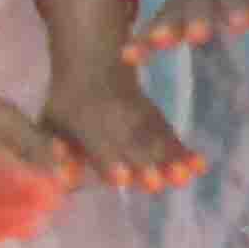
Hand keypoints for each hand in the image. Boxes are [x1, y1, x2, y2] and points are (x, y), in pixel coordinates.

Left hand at [39, 57, 202, 190]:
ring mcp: (136, 116)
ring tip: (183, 178)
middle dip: (143, 165)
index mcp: (82, 121)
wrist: (93, 62)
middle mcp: (112, 118)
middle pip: (130, 144)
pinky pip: (169, 134)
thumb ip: (54, 154)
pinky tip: (199, 166)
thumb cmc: (65, 104)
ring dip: (169, 160)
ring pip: (154, 139)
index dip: (108, 160)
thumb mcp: (49, 123)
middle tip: (155, 184)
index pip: (98, 142)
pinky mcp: (154, 117)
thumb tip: (62, 180)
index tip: (120, 178)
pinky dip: (184, 150)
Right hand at [133, 0, 248, 52]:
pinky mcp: (163, 14)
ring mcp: (180, 3)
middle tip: (200, 35)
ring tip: (159, 43)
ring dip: (166, 31)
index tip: (240, 23)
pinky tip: (128, 56)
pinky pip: (149, 28)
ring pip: (170, 17)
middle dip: (199, 20)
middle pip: (199, 6)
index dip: (237, 8)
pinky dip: (139, 42)